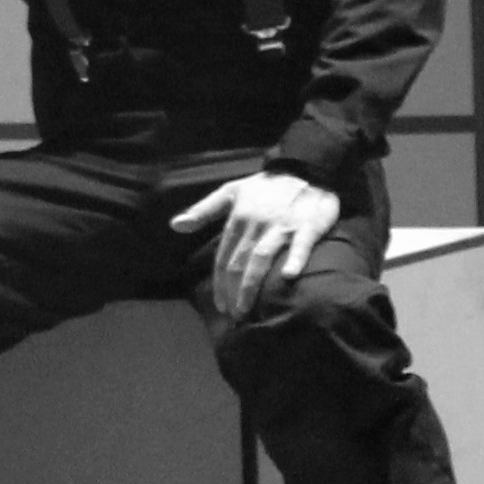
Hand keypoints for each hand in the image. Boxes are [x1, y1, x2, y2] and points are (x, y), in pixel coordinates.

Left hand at [169, 167, 337, 321]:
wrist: (304, 168)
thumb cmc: (265, 185)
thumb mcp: (231, 191)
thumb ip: (203, 210)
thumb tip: (175, 226)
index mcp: (238, 218)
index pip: (224, 258)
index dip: (220, 284)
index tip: (220, 305)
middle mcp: (257, 224)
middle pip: (239, 264)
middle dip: (232, 293)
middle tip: (233, 316)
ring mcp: (282, 226)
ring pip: (261, 258)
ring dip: (251, 286)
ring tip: (246, 310)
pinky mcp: (307, 226)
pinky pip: (301, 245)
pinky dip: (295, 259)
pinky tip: (288, 277)